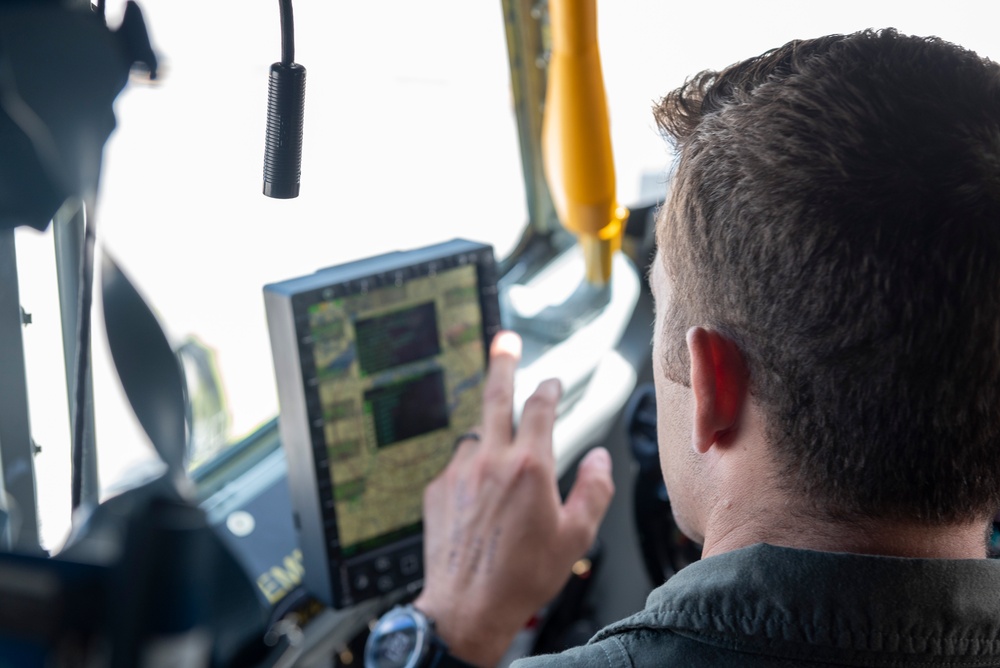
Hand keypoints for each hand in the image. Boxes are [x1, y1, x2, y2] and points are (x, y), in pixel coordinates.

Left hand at [414, 331, 614, 666]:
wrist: (467, 609)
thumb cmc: (523, 578)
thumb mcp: (576, 537)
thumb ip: (594, 489)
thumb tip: (599, 460)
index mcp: (529, 468)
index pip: (539, 408)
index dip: (548, 388)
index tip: (552, 380)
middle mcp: (490, 462)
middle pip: (494, 397)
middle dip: (502, 363)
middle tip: (504, 341)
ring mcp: (459, 474)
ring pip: (476, 439)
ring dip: (489, 441)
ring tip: (502, 472)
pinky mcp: (437, 491)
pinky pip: (458, 469)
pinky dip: (472, 474)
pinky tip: (481, 503)